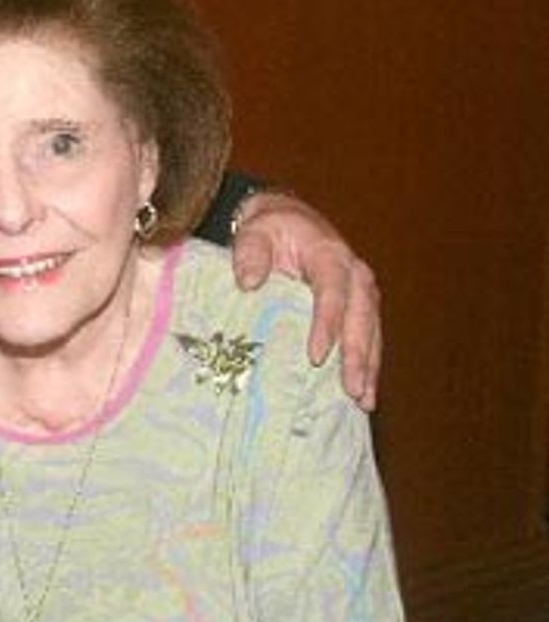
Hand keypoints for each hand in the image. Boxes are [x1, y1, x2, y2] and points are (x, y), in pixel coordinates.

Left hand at [230, 190, 381, 408]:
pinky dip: (368, 365)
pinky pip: (369, 338)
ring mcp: (360, 292)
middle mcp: (354, 274)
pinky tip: (363, 393)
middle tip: (352, 390)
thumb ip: (249, 253)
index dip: (327, 324)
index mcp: (329, 254)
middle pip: (361, 318)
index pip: (332, 291)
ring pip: (372, 332)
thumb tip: (249, 282)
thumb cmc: (269, 229)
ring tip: (364, 400)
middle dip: (358, 356)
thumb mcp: (254, 232)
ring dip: (369, 367)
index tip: (316, 356)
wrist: (286, 221)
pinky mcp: (359, 307)